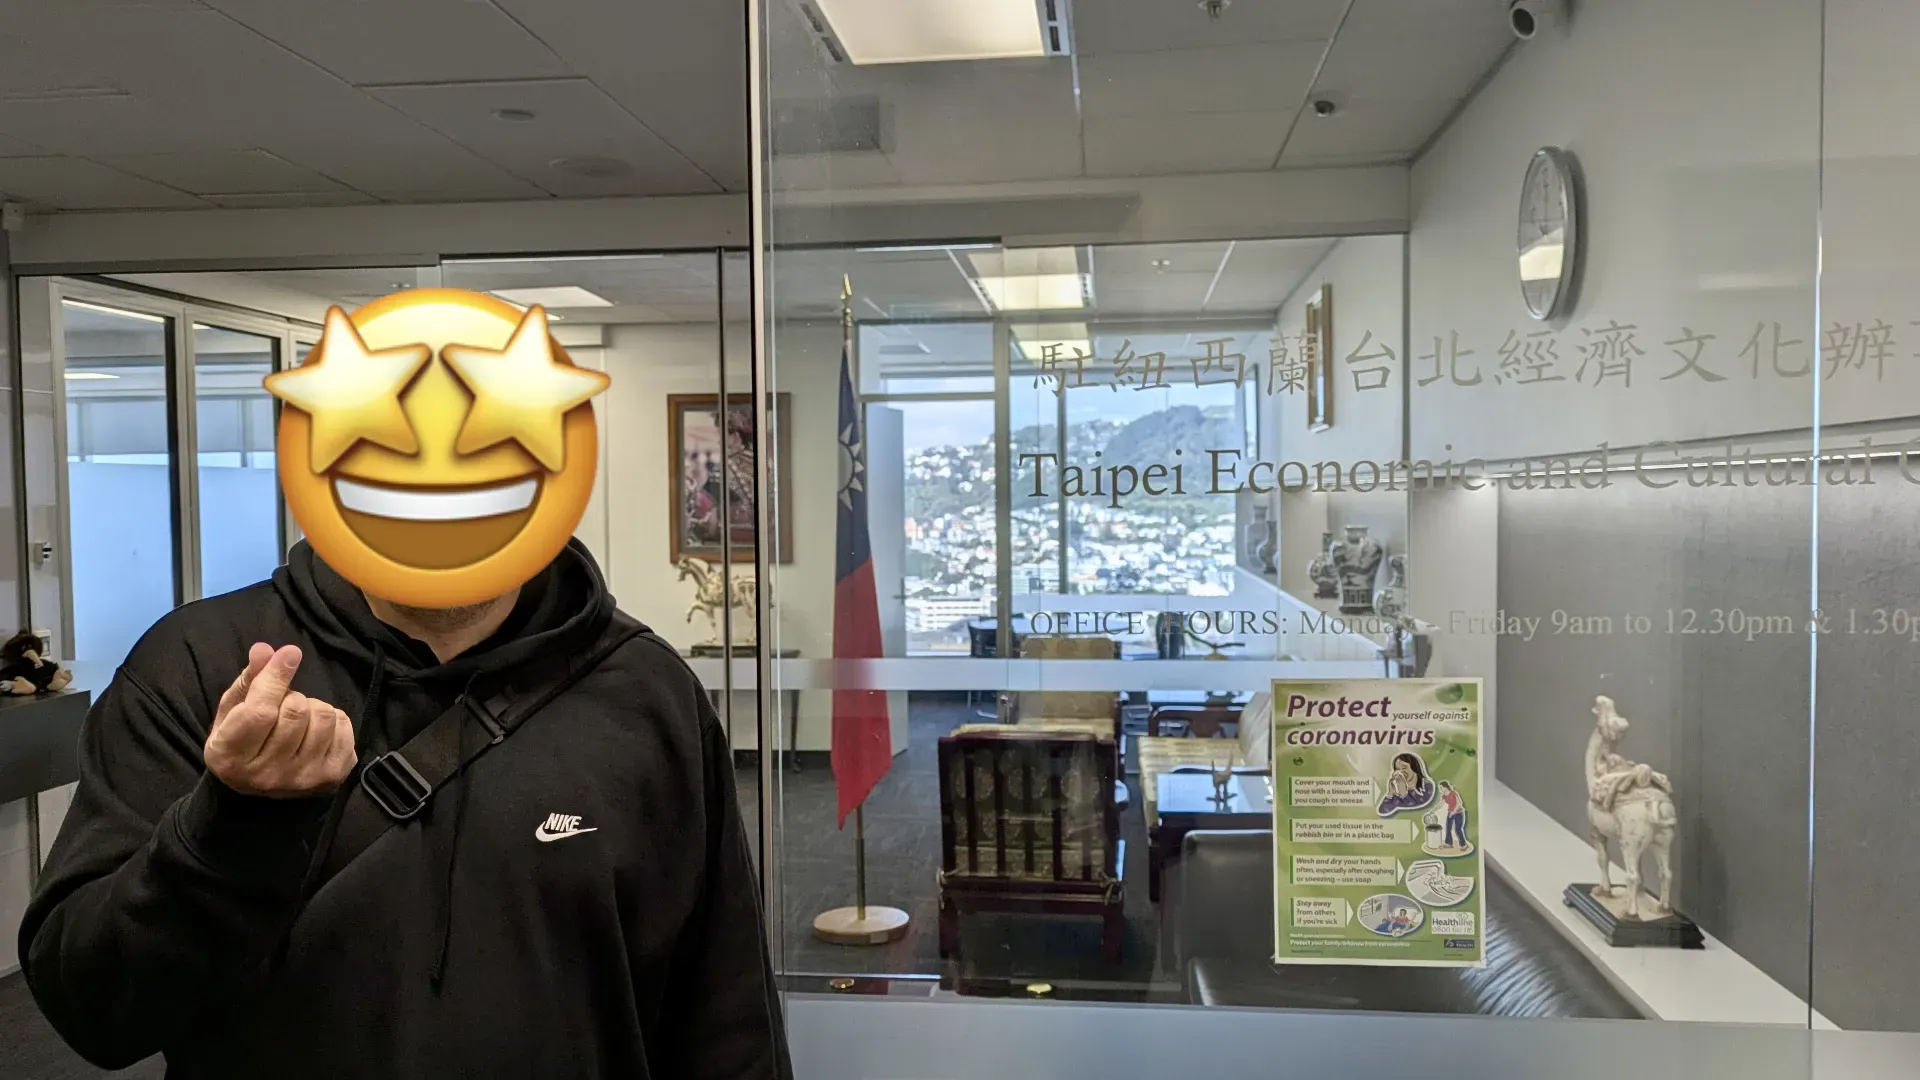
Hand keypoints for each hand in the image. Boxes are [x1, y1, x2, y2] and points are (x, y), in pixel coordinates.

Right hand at [204, 643, 355, 797]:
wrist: (259, 787)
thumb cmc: (241, 741)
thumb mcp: (232, 710)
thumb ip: (248, 679)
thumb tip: (265, 650)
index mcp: (232, 757)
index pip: (261, 711)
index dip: (276, 678)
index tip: (289, 653)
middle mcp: (268, 774)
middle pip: (296, 711)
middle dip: (291, 696)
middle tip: (282, 705)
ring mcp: (303, 779)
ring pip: (323, 717)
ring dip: (312, 707)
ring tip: (299, 719)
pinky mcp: (332, 777)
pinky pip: (344, 727)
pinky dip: (334, 720)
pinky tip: (316, 731)